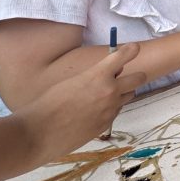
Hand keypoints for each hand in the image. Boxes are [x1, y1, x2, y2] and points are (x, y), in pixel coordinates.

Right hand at [23, 43, 146, 160]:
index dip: (130, 50)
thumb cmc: (48, 103)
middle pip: (139, 78)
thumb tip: (106, 74)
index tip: (133, 48)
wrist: (40, 133)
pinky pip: (116, 110)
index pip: (122, 57)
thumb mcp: (70, 82)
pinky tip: (94, 111)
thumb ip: (92, 77)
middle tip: (122, 77)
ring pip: (129, 95)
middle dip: (134, 75)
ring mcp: (111, 109)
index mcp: (98, 76)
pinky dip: (110, 108)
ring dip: (122, 92)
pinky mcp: (107, 124)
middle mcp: (110, 91)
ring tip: (103, 95)